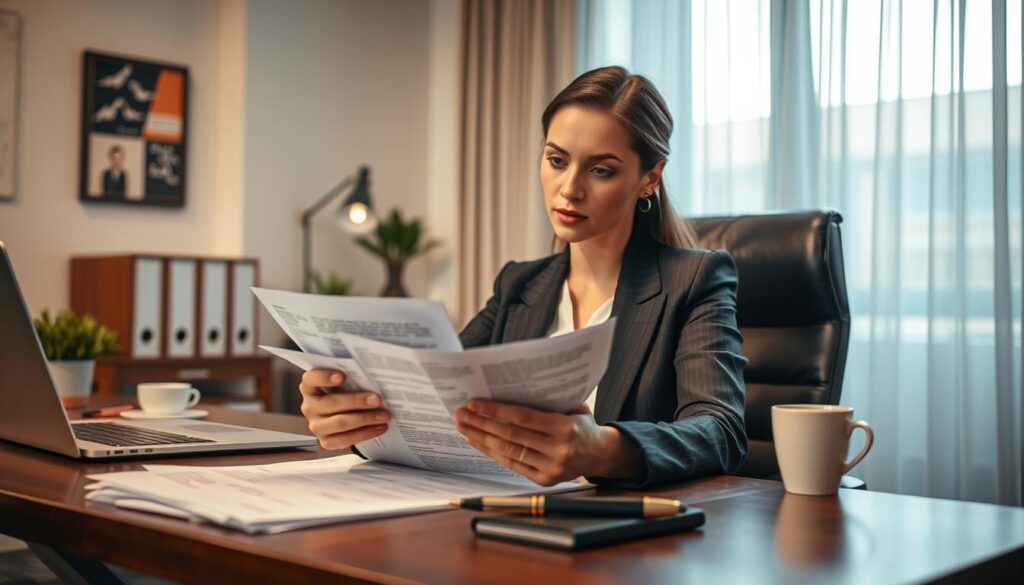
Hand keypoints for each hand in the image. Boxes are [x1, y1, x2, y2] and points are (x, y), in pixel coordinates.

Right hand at [298, 368, 389, 449]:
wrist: (345, 415)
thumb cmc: (346, 393)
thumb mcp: (345, 383)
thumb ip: (352, 379)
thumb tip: (373, 376)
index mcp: (310, 387)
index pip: (311, 379)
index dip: (324, 377)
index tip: (343, 376)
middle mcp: (309, 407)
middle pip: (331, 403)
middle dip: (357, 401)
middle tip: (377, 399)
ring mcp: (316, 426)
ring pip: (340, 423)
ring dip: (365, 419)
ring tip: (384, 415)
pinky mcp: (326, 441)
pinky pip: (345, 439)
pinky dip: (365, 433)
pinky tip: (379, 427)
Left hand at [453, 399, 639, 485]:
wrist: (601, 454)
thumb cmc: (583, 425)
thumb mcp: (573, 408)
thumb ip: (548, 401)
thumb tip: (509, 389)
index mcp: (566, 429)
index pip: (523, 418)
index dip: (496, 411)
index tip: (474, 403)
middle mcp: (558, 451)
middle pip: (510, 435)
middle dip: (481, 423)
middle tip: (460, 413)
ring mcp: (550, 468)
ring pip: (508, 451)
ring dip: (481, 438)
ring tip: (463, 426)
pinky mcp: (543, 479)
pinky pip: (512, 464)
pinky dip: (491, 452)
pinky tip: (476, 441)